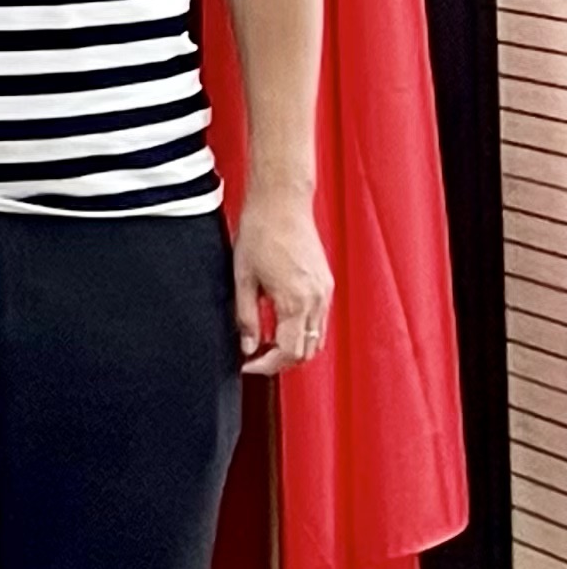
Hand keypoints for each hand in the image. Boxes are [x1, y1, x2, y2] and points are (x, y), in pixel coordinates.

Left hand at [235, 186, 333, 374]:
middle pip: (307, 351)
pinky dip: (303, 330)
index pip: (288, 352)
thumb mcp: (242, 278)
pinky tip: (279, 323)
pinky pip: (319, 320)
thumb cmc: (259, 234)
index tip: (247, 365)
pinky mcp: (326, 284)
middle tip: (255, 358)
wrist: (281, 203)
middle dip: (281, 361)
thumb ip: (245, 317)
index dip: (267, 365)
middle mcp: (317, 301)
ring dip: (294, 347)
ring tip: (265, 342)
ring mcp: (325, 293)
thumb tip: (248, 347)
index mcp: (295, 302)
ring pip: (316, 338)